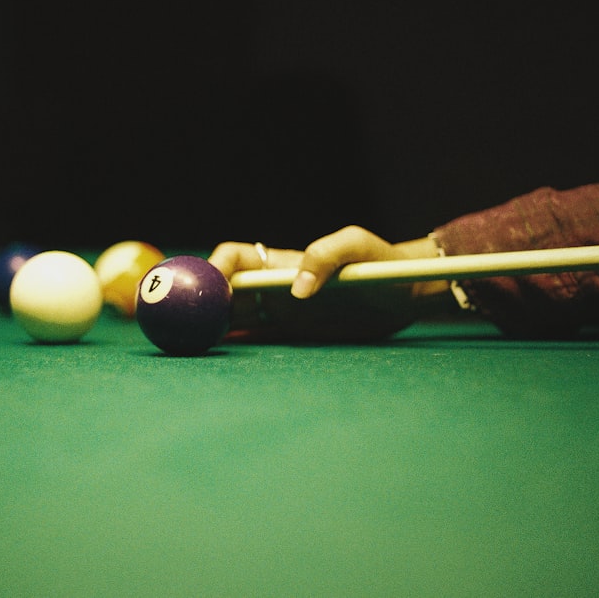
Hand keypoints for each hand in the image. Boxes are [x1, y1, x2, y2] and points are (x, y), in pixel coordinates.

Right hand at [208, 226, 455, 341]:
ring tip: (196, 339)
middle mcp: (276, 287)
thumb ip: (327, 255)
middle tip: (190, 320)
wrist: (408, 297)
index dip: (215, 269)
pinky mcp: (295, 336)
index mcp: (283, 262)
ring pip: (236, 316)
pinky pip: (258, 339)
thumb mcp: (359, 248)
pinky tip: (221, 352)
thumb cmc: (384, 265)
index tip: (208, 289)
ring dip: (214, 324)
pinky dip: (237, 343)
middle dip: (203, 300)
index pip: (236, 259)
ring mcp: (283, 313)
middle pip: (226, 290)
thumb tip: (297, 288)